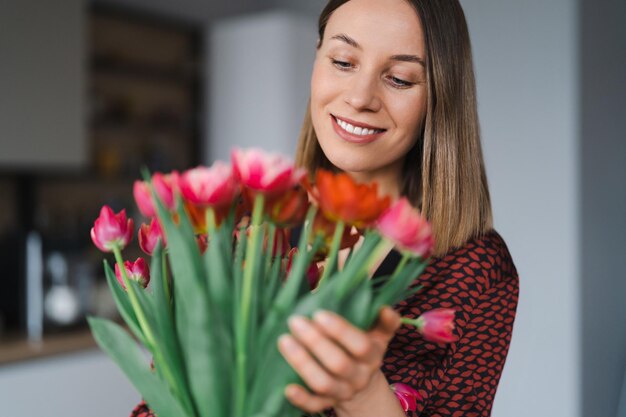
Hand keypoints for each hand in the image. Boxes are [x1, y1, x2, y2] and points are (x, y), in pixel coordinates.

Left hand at [278, 306, 400, 413]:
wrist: (363, 384)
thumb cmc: (364, 348)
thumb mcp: (378, 334)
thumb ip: (384, 321)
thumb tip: (385, 308)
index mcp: (372, 356)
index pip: (360, 346)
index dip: (340, 331)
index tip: (318, 313)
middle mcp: (359, 376)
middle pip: (339, 364)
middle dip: (315, 342)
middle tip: (295, 321)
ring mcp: (343, 392)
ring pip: (323, 383)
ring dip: (302, 363)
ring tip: (284, 340)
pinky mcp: (327, 403)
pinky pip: (314, 405)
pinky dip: (301, 398)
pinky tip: (287, 388)